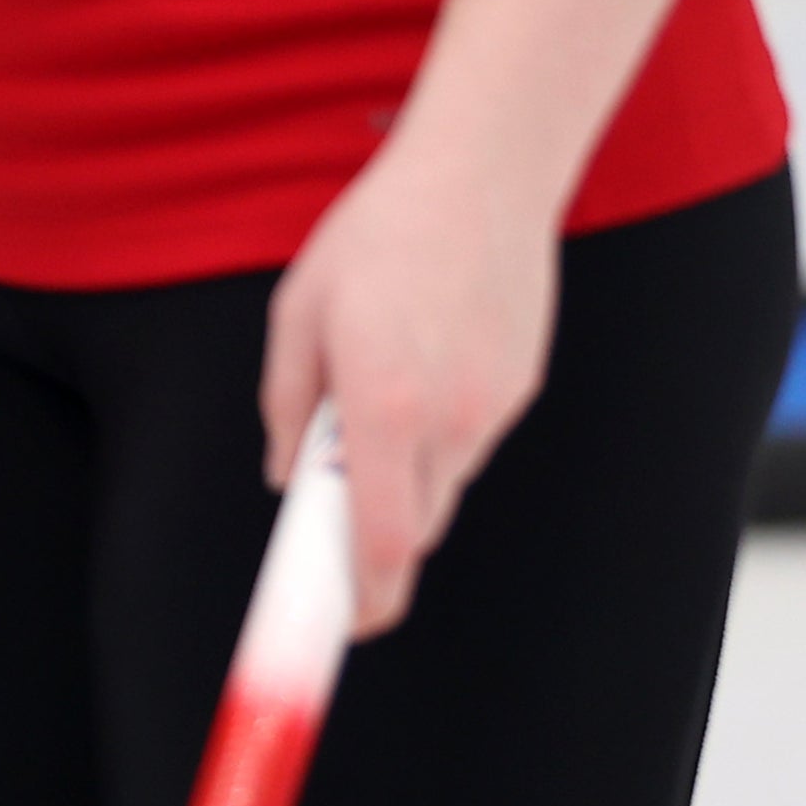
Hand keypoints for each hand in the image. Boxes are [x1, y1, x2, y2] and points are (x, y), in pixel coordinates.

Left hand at [257, 136, 557, 634]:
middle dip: (369, 535)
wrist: (481, 178)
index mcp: (382, 407)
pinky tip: (421, 361)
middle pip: (410, 529)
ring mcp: (491, 410)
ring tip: (376, 392)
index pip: (379, 543)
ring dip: (402, 475)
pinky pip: (469, 442)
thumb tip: (288, 478)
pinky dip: (437, 432)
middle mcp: (447, 422)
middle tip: (329, 511)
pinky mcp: (518, 393)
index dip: (361, 599)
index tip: (340, 627)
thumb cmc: (377, 236)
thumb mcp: (298, 312)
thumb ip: (288, 407)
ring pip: (441, 486)